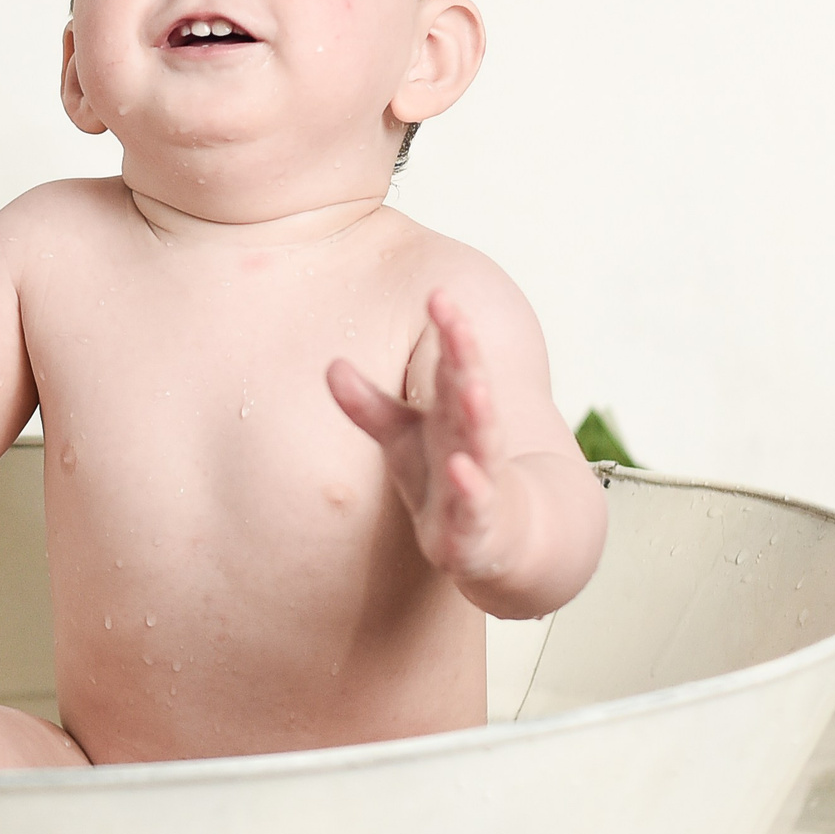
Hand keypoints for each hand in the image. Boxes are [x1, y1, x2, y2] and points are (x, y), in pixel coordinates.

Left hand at [327, 289, 514, 586]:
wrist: (504, 539)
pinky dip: (471, 488)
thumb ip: (367, 405)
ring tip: (474, 386)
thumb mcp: (402, 439)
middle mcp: (473, 439)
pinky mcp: (478, 522)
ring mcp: (481, 479)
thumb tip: (330, 365)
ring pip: (483, 443)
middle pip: (470, 391)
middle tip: (457, 320)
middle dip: (466, 355)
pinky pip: (475, 504)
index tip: (439, 294)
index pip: (453, 363)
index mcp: (455, 413)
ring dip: (481, 414)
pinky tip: (463, 470)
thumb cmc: (446, 479)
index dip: (449, 330)